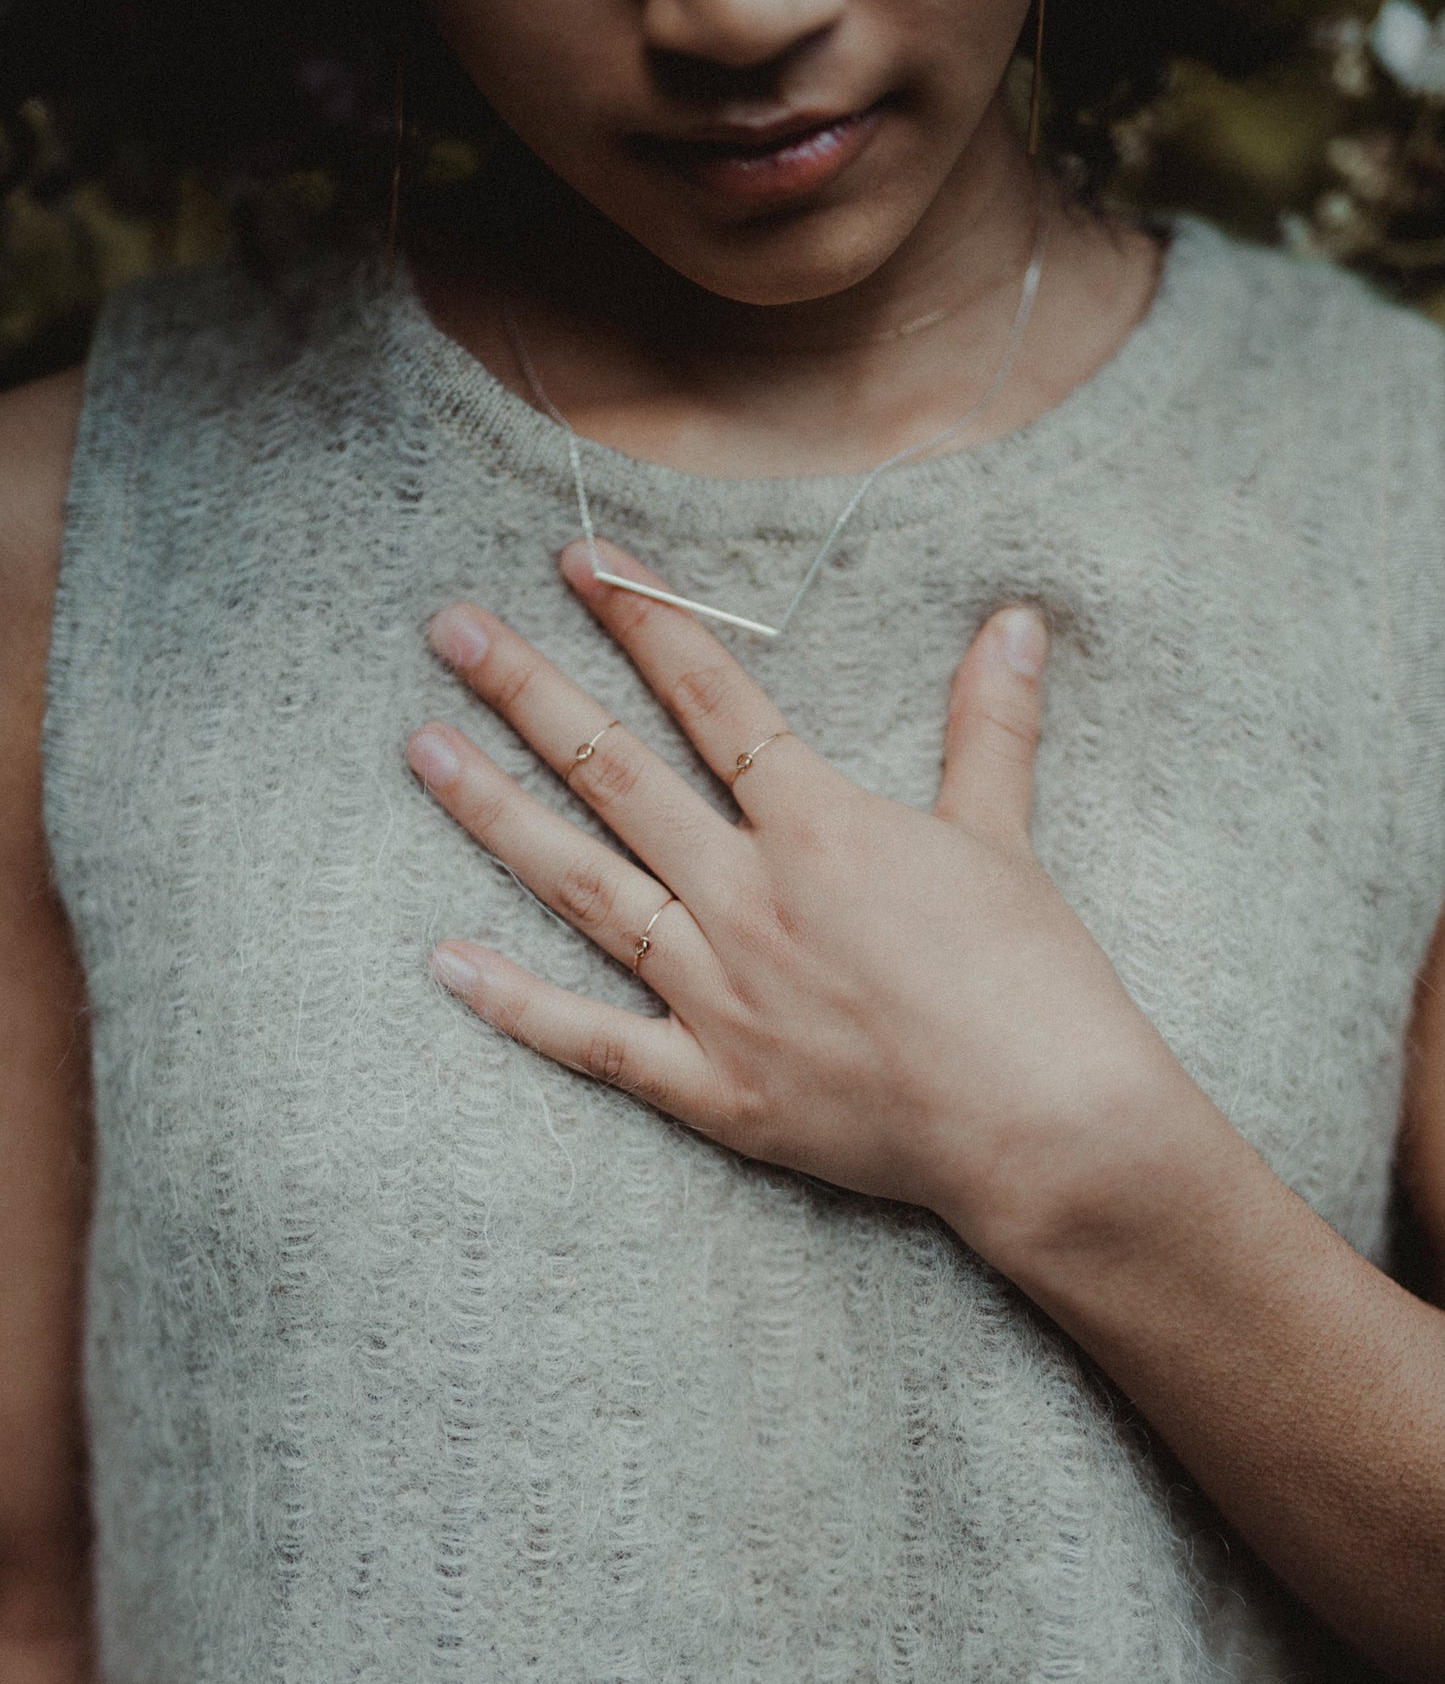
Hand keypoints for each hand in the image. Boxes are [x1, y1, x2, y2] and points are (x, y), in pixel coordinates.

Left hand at [405, 540, 1174, 1271]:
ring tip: (422, 747)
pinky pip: (592, 1039)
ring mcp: (717, 994)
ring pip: (585, 885)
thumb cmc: (1032, 982)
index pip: (713, 699)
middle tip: (449, 628)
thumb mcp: (1005, 837)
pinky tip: (443, 959)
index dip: (645, 619)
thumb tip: (1015, 616)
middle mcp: (747, 898)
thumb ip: (990, 723)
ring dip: (497, 811)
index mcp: (818, 828)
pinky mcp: (710, 1085)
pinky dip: (516, 1003)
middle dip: (529, 690)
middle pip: (617, 774)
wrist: (1043, 1126)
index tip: (580, 557)